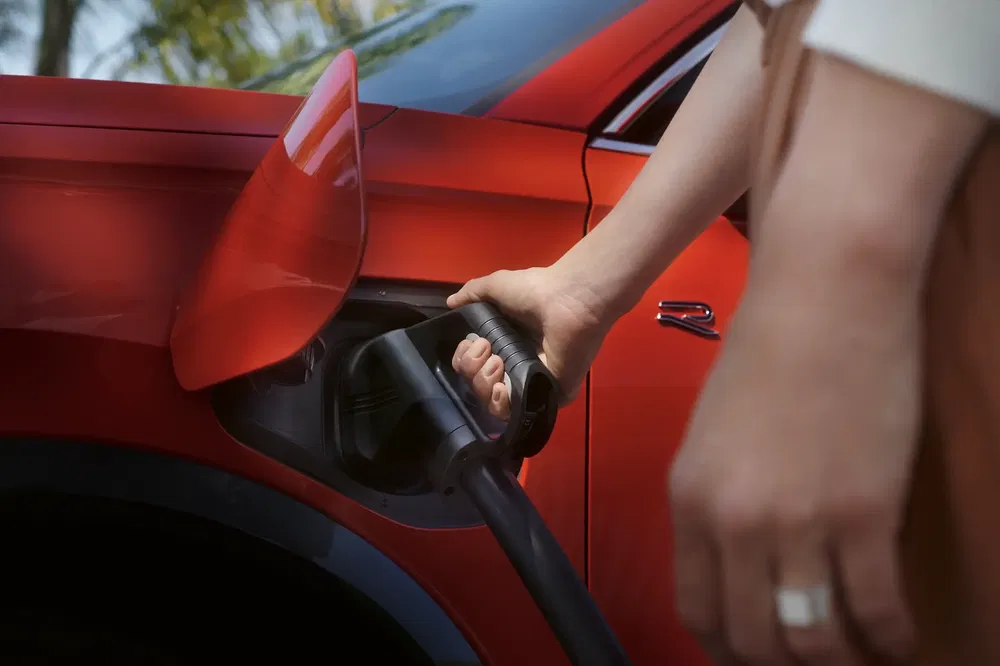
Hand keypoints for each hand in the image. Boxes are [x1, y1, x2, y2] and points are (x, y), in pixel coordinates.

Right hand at [447, 266, 611, 418]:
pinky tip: (502, 387)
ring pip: (493, 403)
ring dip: (484, 384)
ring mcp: (532, 383)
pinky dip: (502, 405)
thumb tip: (450, 303)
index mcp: (504, 343)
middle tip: (488, 350)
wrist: (569, 299)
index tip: (473, 344)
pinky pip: (517, 414)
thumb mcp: (495, 286)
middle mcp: (515, 365)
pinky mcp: (549, 396)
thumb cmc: (536, 290)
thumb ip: (471, 293)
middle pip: (477, 385)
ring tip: (497, 363)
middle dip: (472, 369)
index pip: (472, 365)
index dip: (465, 358)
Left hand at [667, 293, 919, 664]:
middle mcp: (735, 523)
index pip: (698, 610)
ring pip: (815, 640)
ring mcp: (800, 521)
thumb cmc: (765, 358)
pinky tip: (901, 642)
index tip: (753, 660)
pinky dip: (892, 639)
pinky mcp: (865, 512)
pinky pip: (877, 609)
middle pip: (754, 639)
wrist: (823, 301)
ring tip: (858, 660)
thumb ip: (717, 506)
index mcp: (690, 501)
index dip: (727, 651)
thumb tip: (740, 568)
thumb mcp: (710, 438)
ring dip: (840, 663)